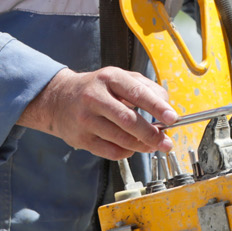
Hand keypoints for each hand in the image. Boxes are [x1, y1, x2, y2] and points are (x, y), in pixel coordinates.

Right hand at [19, 68, 176, 158]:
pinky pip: (109, 151)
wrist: (59, 99)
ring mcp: (85, 119)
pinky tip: (132, 148)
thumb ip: (146, 87)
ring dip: (141, 145)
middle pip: (128, 120)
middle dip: (151, 134)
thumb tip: (166, 105)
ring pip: (120, 139)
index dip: (157, 107)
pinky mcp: (80, 138)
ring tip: (153, 146)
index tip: (172, 118)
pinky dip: (126, 152)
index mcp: (109, 78)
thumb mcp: (120, 78)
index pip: (137, 93)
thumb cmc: (98, 89)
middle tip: (166, 142)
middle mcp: (95, 97)